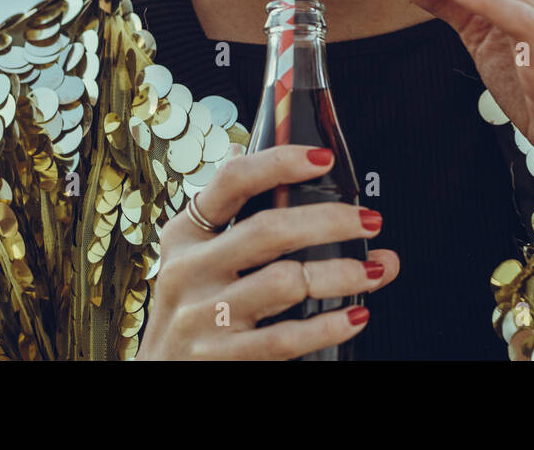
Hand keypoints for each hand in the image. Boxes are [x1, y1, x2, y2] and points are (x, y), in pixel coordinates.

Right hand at [135, 145, 399, 359]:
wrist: (161, 376)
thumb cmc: (194, 311)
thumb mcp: (199, 262)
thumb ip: (246, 226)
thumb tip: (322, 191)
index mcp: (186, 235)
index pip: (231, 182)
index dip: (279, 162)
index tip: (323, 157)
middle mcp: (188, 271)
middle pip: (269, 230)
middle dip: (331, 221)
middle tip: (369, 221)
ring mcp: (202, 317)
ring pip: (285, 282)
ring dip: (340, 274)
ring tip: (371, 271)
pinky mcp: (219, 358)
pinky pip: (285, 338)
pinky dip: (328, 325)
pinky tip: (354, 316)